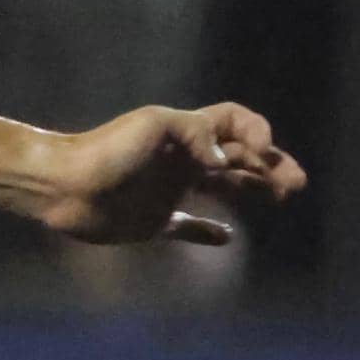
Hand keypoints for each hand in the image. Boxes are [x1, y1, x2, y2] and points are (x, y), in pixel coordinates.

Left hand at [41, 104, 303, 247]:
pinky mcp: (154, 221)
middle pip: (238, 158)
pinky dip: (208, 232)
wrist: (62, 186)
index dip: (255, 131)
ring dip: (253, 191)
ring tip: (281, 199)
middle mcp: (182, 159)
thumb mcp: (153, 125)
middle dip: (271, 167)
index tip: (262, 151)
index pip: (233, 122)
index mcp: (185, 133)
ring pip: (223, 189)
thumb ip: (195, 134)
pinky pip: (189, 226)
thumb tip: (223, 160)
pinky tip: (227, 237)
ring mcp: (170, 190)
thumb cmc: (105, 151)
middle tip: (296, 184)